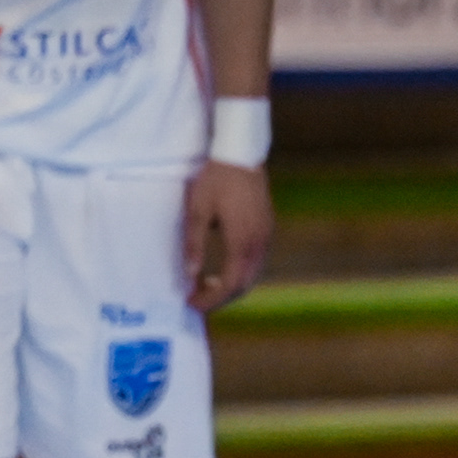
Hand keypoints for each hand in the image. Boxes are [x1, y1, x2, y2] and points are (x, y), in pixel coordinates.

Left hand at [179, 159, 271, 312]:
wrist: (241, 154)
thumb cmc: (216, 179)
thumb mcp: (197, 210)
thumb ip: (194, 244)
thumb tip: (190, 275)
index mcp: (241, 241)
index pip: (230, 284)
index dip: (211, 299)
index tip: (192, 304)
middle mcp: (258, 243)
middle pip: (244, 285)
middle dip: (221, 298)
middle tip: (197, 299)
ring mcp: (266, 236)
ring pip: (252, 275)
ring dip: (232, 286)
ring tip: (207, 285)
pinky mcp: (267, 228)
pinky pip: (256, 261)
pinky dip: (241, 272)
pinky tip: (224, 268)